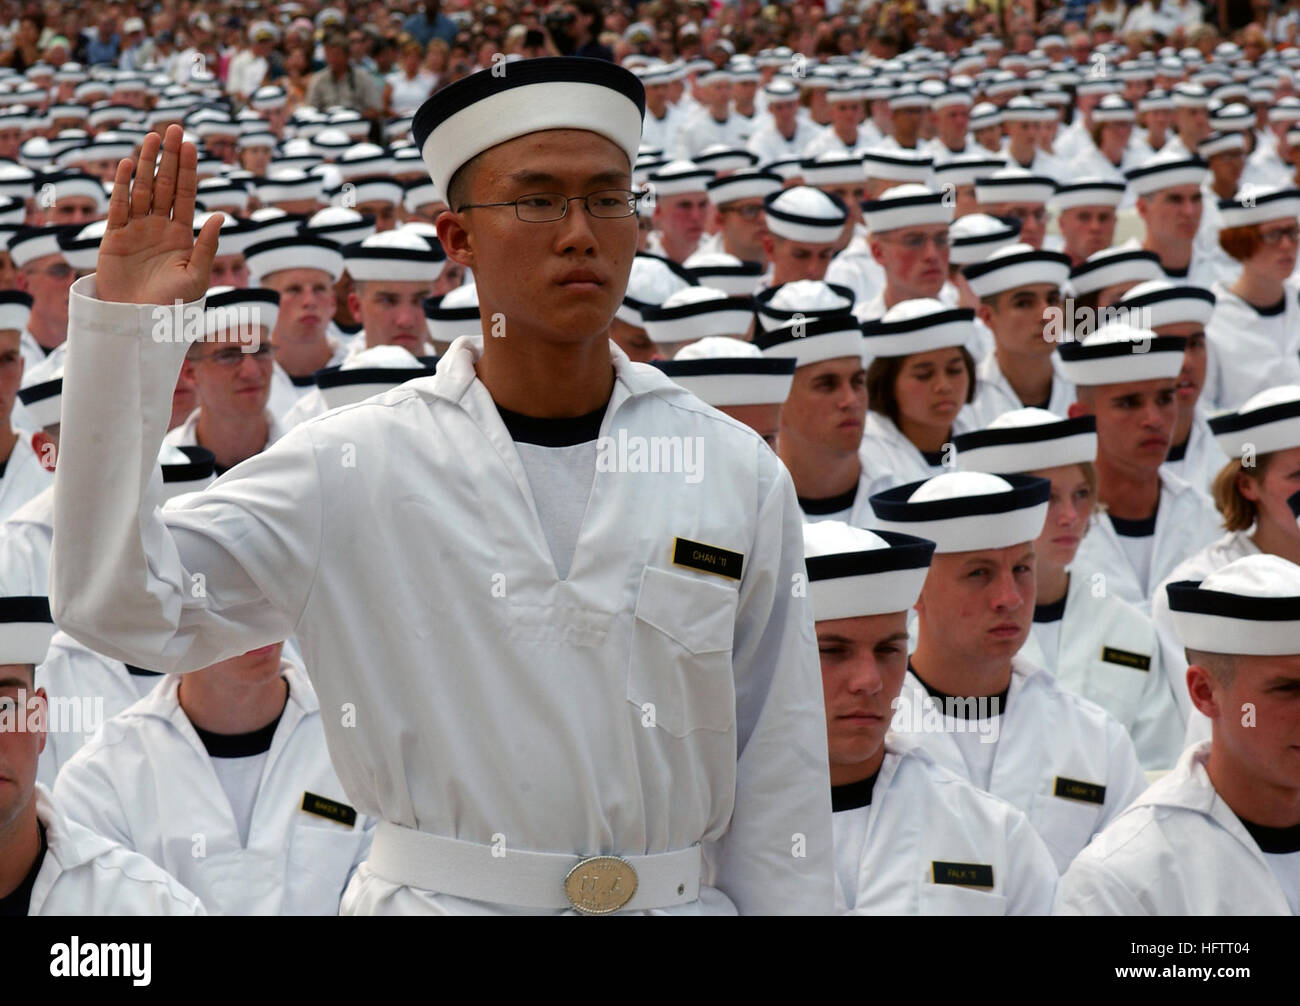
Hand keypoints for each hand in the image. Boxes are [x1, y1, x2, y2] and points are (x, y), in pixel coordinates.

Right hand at [97, 125, 221, 305]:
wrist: (139, 323)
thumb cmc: (173, 305)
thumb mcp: (197, 276)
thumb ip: (208, 246)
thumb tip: (221, 216)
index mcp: (182, 236)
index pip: (185, 195)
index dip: (188, 170)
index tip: (191, 144)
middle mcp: (159, 228)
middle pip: (164, 184)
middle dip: (169, 158)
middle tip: (174, 129)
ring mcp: (136, 230)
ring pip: (142, 189)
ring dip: (147, 163)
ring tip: (153, 137)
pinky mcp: (114, 237)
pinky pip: (119, 206)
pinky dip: (122, 185)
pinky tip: (127, 164)